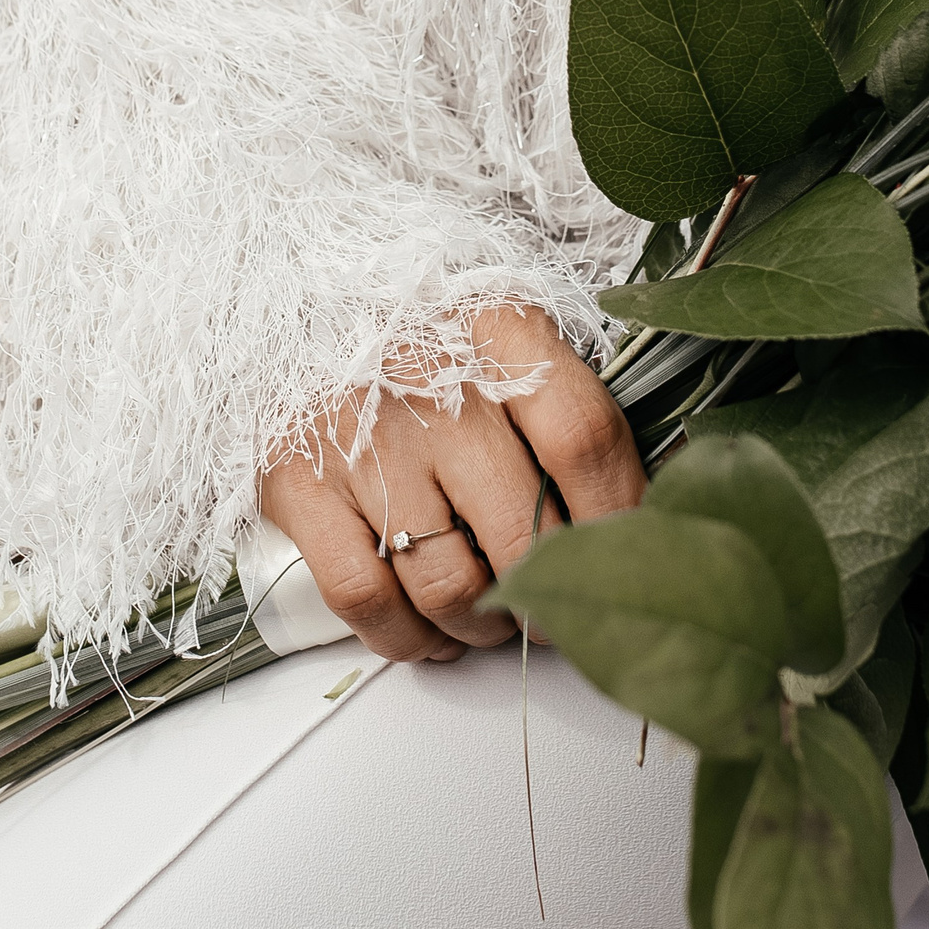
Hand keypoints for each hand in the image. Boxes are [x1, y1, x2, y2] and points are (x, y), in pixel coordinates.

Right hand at [255, 306, 641, 661]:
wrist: (288, 292)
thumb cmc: (418, 336)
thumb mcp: (503, 335)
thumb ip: (567, 406)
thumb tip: (640, 514)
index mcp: (498, 334)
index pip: (585, 438)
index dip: (619, 517)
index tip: (625, 559)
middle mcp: (431, 386)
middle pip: (522, 531)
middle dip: (549, 600)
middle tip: (550, 610)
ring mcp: (360, 439)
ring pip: (446, 583)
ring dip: (479, 628)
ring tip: (484, 620)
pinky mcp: (297, 484)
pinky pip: (363, 596)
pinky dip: (402, 636)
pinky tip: (422, 631)